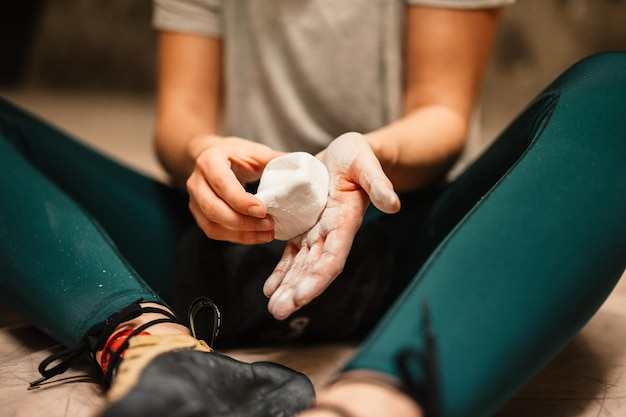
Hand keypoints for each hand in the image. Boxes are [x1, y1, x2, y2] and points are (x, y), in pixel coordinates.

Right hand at [186, 135, 283, 243]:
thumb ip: (276, 159)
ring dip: (241, 234)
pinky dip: (236, 238)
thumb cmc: (235, 154)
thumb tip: (305, 166)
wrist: (209, 155)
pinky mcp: (198, 214)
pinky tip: (256, 236)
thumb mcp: (254, 151)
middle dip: (243, 222)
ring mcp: (194, 200)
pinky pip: (214, 232)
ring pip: (212, 225)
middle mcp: (196, 181)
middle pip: (214, 209)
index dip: (241, 200)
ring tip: (267, 234)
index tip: (264, 210)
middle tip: (269, 225)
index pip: (222, 184)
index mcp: (210, 160)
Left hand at [263, 132, 400, 319]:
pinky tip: (269, 289)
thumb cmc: (358, 157)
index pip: (332, 257)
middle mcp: (331, 233)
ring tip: (274, 307)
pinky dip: (281, 271)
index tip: (301, 296)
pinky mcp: (303, 226)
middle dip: (297, 291)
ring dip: (287, 287)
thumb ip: (379, 184)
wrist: (346, 154)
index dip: (317, 278)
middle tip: (279, 312)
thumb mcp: (368, 164)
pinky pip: (291, 253)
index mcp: (346, 222)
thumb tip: (393, 205)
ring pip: (300, 265)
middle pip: (313, 268)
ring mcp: (316, 232)